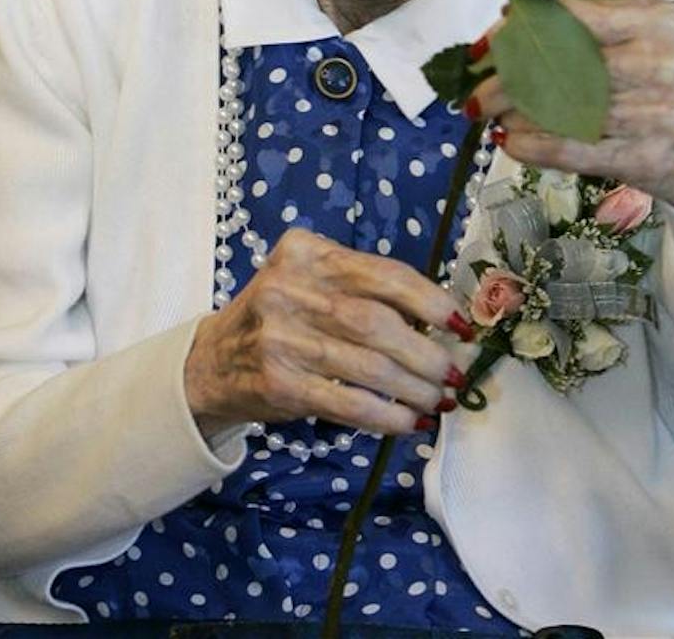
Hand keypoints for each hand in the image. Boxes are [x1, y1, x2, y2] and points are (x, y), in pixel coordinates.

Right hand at [184, 227, 467, 437]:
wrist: (214, 360)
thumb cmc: (281, 316)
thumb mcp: (311, 281)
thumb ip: (362, 288)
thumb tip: (440, 320)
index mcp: (306, 252)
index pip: (383, 274)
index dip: (430, 301)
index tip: (460, 323)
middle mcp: (289, 288)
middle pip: (377, 322)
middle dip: (426, 352)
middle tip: (454, 371)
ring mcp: (280, 337)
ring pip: (367, 365)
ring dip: (413, 387)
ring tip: (438, 398)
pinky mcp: (279, 383)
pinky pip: (346, 402)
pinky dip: (384, 415)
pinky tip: (407, 420)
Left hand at [471, 0, 673, 223]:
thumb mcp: (658, 37)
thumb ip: (600, 24)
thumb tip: (516, 19)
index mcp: (655, 22)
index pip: (573, 16)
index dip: (519, 30)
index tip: (486, 43)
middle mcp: (656, 62)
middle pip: (559, 65)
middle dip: (504, 78)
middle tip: (473, 89)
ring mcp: (652, 114)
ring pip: (560, 110)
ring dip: (512, 114)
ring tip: (488, 114)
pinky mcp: (644, 158)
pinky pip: (572, 151)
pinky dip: (532, 146)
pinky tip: (509, 142)